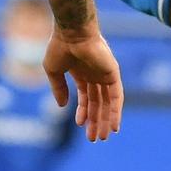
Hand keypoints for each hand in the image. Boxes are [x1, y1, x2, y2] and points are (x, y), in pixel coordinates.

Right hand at [43, 25, 123, 141]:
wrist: (71, 32)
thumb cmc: (59, 47)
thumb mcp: (53, 71)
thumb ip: (58, 88)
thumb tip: (61, 106)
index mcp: (82, 73)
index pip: (86, 97)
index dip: (83, 112)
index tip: (80, 125)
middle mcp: (95, 75)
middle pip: (98, 103)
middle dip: (95, 121)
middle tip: (93, 138)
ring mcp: (105, 75)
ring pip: (107, 103)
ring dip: (105, 120)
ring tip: (102, 137)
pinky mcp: (113, 74)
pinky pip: (117, 97)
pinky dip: (116, 111)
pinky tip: (114, 125)